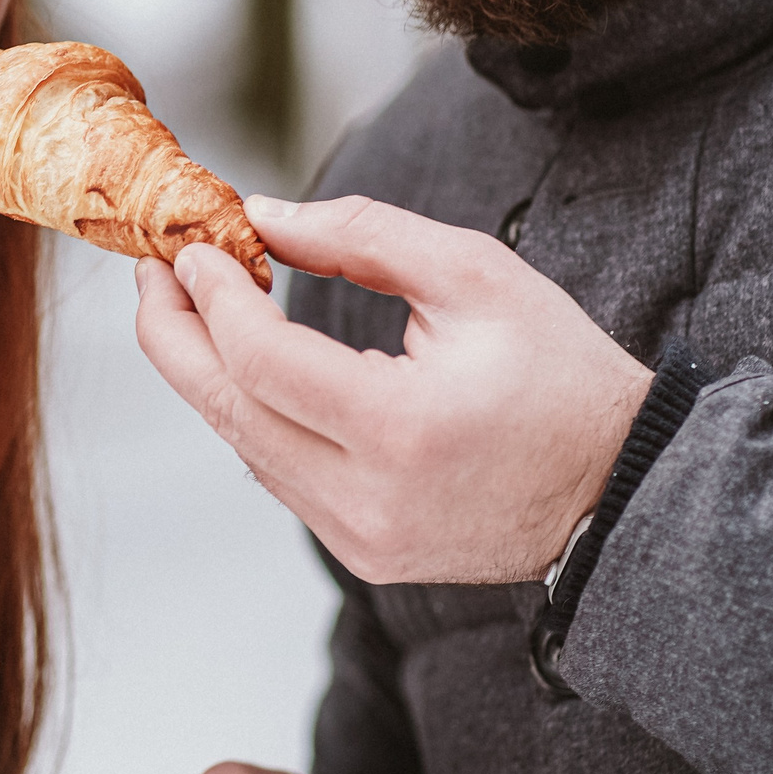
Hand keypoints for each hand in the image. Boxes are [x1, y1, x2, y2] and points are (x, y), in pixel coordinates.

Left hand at [135, 195, 650, 584]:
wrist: (621, 491)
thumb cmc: (560, 372)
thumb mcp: (476, 275)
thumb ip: (362, 237)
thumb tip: (261, 217)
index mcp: (401, 429)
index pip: (262, 359)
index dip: (212, 297)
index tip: (193, 245)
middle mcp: (368, 500)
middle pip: (228, 410)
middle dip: (174, 334)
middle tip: (151, 271)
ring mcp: (362, 540)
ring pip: (245, 447)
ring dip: (208, 373)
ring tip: (190, 303)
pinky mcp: (364, 555)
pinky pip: (279, 476)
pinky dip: (252, 415)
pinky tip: (245, 363)